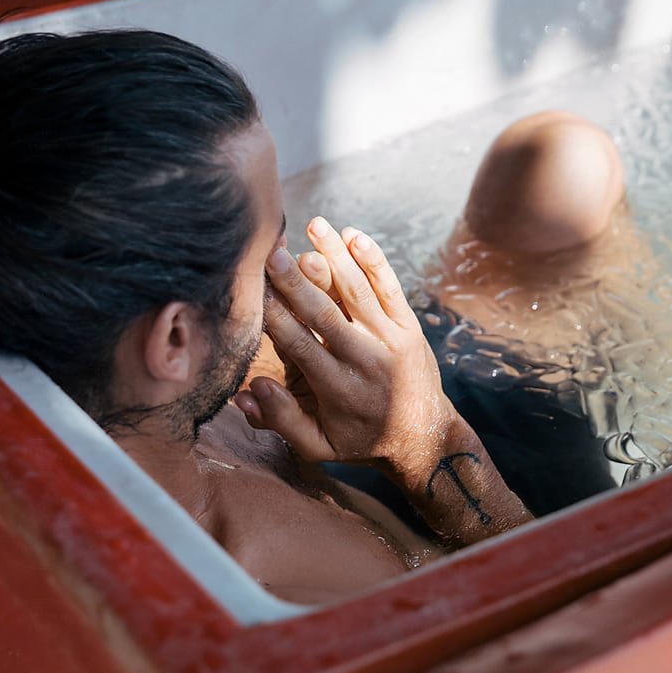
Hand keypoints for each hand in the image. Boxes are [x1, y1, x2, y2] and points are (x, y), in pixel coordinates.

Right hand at [233, 217, 455, 481]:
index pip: (299, 344)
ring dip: (335, 256)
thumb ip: (281, 421)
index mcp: (337, 389)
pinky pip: (390, 288)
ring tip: (314, 224)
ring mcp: (391, 339)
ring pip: (358, 291)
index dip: (275, 316)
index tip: (252, 290)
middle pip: (325, 313)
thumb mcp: (319, 448)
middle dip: (298, 281)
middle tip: (274, 252)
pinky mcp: (409, 326)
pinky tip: (354, 235)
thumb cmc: (361, 441)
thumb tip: (246, 394)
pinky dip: (374, 260)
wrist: (425, 439)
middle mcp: (364, 360)